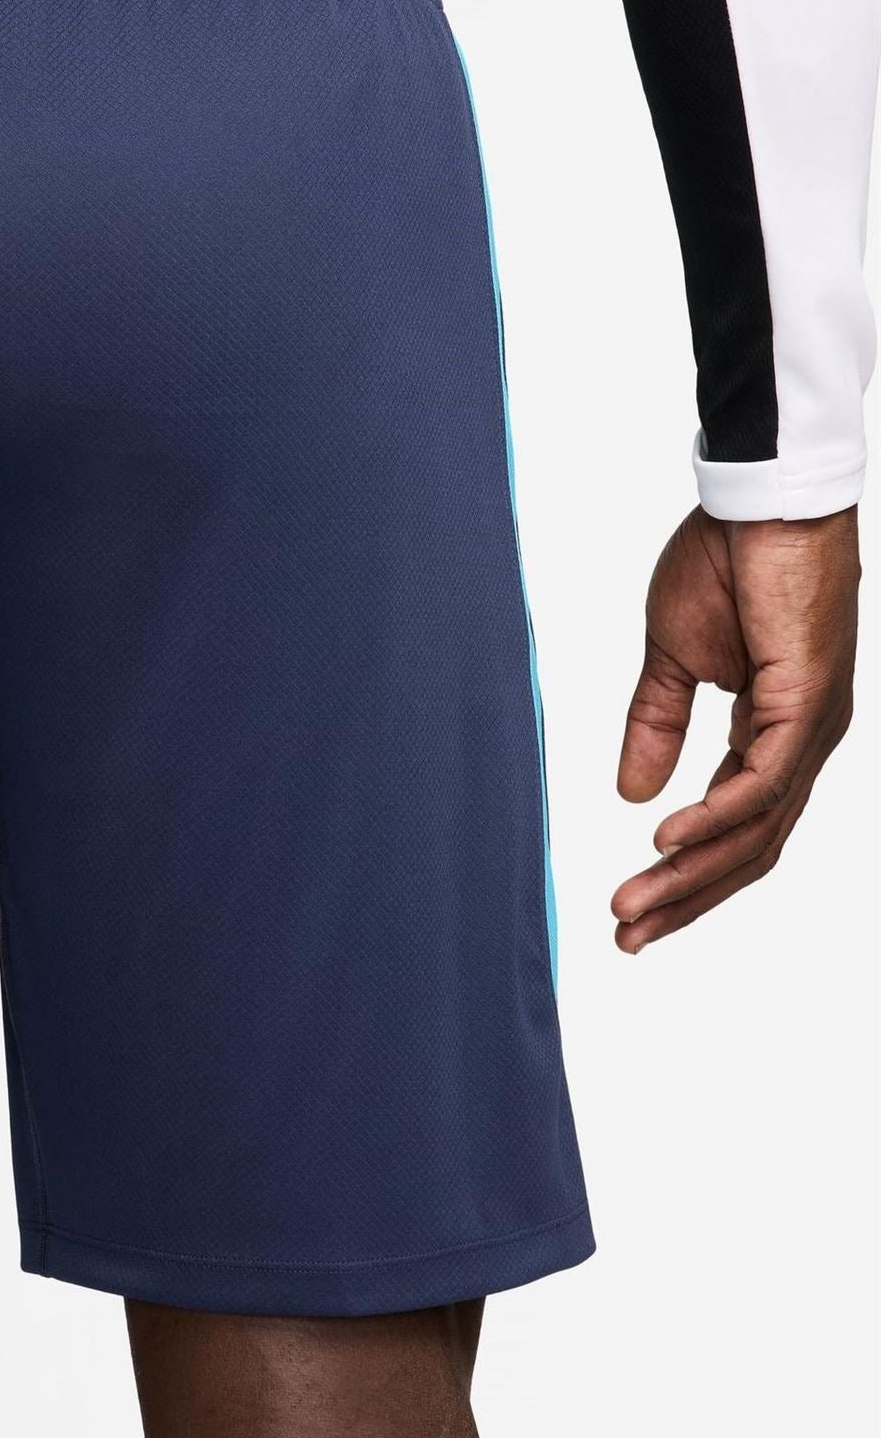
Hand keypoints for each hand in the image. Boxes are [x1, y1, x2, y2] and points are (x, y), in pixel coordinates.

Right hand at [613, 506, 858, 951]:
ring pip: (754, 828)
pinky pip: (762, 782)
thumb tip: (629, 793)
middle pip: (748, 848)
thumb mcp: (673, 659)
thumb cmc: (725, 562)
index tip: (630, 910)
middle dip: (684, 898)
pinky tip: (667, 841)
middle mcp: (802, 744)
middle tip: (626, 938)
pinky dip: (714, 818)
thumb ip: (656, 724)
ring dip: (689, 873)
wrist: (759, 499)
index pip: (734, 828)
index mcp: (774, 734)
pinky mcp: (806, 703)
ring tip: (633, 906)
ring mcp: (811, 727)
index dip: (683, 874)